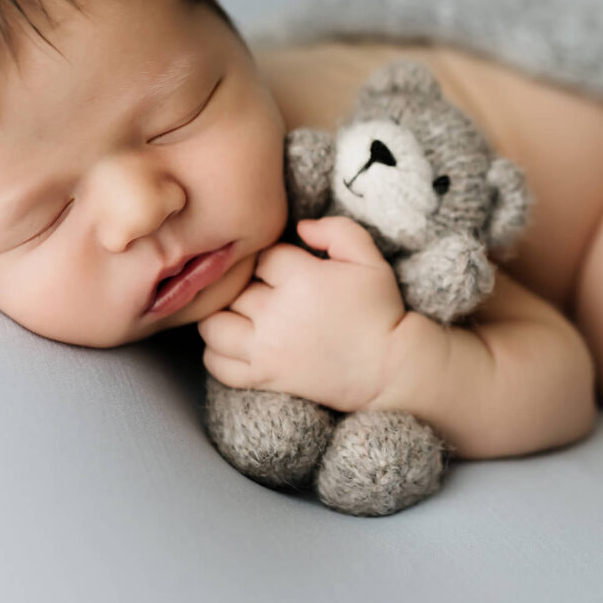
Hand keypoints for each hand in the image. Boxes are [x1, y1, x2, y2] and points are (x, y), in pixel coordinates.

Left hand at [198, 216, 407, 412]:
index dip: (271, 259)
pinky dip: (216, 353)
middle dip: (244, 286)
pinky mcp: (263, 376)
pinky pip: (217, 365)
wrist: (389, 368)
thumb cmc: (381, 311)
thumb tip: (301, 226)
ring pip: (213, 325)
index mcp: (301, 279)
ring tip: (239, 313)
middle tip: (262, 291)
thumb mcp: (370, 259)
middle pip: (233, 287)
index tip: (285, 270)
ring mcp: (265, 348)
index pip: (263, 256)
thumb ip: (337, 230)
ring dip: (221, 316)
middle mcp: (275, 313)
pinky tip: (233, 343)